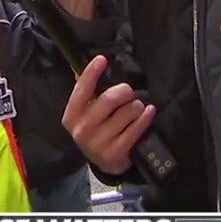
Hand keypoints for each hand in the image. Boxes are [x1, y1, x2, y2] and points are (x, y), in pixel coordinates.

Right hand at [61, 55, 156, 175]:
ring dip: (136, 106)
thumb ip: (86, 89)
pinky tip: (148, 112)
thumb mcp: (86, 112)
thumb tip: (84, 63)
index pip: (81, 90)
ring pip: (127, 112)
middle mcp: (82, 129)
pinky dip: (145, 117)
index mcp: (72, 115)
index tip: (102, 59)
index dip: (91, 73)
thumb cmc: (96, 129)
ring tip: (135, 108)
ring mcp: (99, 143)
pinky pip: (136, 127)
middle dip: (124, 91)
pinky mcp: (115, 152)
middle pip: (109, 99)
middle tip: (128, 92)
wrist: (104, 162)